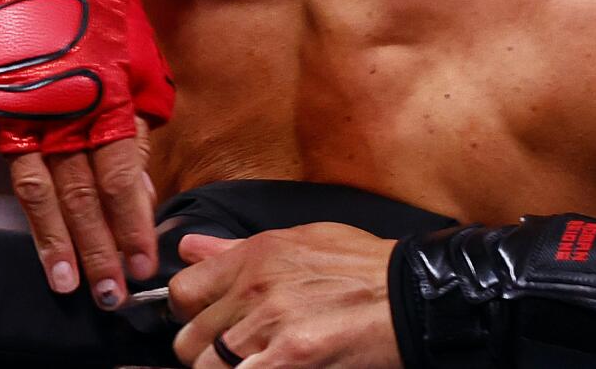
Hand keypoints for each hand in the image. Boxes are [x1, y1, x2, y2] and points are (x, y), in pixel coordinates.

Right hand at [0, 0, 171, 299]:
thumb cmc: (104, 24)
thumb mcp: (138, 74)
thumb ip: (136, 131)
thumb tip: (140, 191)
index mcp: (107, 108)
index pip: (124, 179)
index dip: (134, 224)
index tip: (145, 263)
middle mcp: (66, 115)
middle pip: (84, 195)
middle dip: (100, 248)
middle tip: (111, 293)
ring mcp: (22, 109)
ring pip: (39, 186)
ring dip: (51, 238)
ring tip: (66, 281)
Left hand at [170, 226, 400, 368]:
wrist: (413, 294)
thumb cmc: (364, 267)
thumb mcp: (304, 240)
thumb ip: (239, 250)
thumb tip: (189, 248)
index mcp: (258, 254)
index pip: (182, 290)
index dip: (191, 311)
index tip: (210, 320)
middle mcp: (256, 287)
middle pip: (189, 338)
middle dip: (208, 349)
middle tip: (240, 349)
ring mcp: (270, 325)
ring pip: (206, 366)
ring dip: (226, 368)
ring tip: (258, 359)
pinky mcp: (288, 358)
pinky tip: (272, 364)